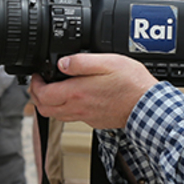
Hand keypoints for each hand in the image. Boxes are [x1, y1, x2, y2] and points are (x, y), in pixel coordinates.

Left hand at [29, 53, 157, 128]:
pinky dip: (65, 109)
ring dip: (49, 103)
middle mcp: (78, 109)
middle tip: (40, 84)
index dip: (34, 85)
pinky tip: (73, 98)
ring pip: (56, 115)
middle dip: (37, 96)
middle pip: (44, 109)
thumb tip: (61, 63)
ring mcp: (86, 117)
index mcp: (76, 93)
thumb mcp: (107, 62)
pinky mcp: (94, 121)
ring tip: (53, 90)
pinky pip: (72, 118)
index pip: (42, 95)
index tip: (37, 76)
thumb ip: (80, 62)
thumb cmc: (132, 84)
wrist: (149, 107)